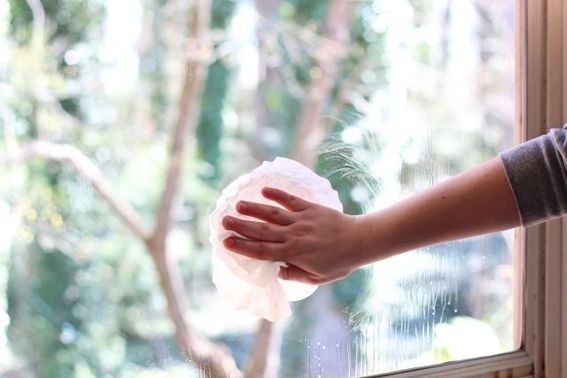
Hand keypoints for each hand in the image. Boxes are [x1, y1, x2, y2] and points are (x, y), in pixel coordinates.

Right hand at [222, 187, 361, 283]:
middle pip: (262, 231)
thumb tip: (276, 272)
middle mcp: (293, 235)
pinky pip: (290, 200)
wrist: (359, 241)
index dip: (243, 247)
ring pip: (272, 214)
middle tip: (223, 222)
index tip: (227, 243)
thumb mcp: (316, 278)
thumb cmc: (339, 263)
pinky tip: (264, 190)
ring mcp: (301, 220)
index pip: (262, 251)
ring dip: (254, 209)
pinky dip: (277, 194)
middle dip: (241, 226)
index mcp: (293, 254)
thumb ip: (294, 275)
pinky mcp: (310, 208)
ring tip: (237, 205)